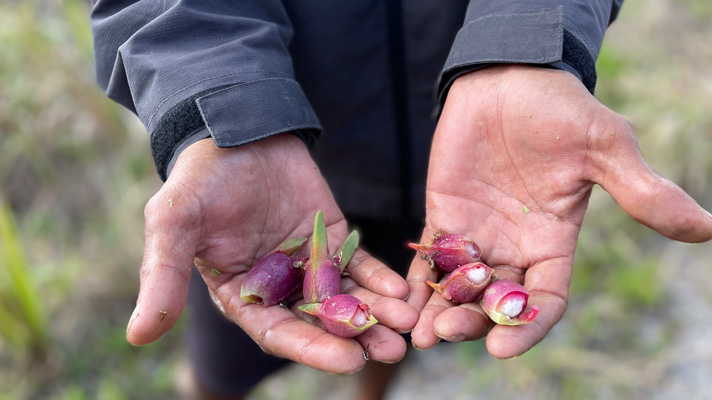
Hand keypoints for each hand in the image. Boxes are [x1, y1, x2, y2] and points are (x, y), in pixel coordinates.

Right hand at [126, 134, 416, 372]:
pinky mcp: (333, 238)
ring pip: (347, 297)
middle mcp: (278, 288)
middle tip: (393, 351)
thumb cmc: (199, 179)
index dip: (312, 348)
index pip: (278, 332)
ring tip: (408, 323)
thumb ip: (161, 277)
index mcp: (241, 296)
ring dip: (378, 313)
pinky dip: (381, 277)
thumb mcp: (173, 223)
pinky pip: (360, 263)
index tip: (348, 360)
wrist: (236, 129)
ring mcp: (308, 264)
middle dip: (356, 337)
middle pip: (321, 322)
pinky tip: (403, 289)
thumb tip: (137, 337)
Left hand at [407, 65, 711, 357]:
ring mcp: (480, 233)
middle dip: (474, 320)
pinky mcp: (446, 215)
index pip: (546, 299)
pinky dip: (419, 280)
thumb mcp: (607, 148)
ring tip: (423, 333)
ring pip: (461, 286)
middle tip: (449, 331)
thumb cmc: (562, 110)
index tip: (503, 346)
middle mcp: (518, 246)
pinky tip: (402, 300)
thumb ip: (643, 192)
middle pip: (497, 300)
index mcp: (556, 241)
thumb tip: (707, 229)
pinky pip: (430, 256)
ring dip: (443, 310)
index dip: (528, 324)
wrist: (511, 78)